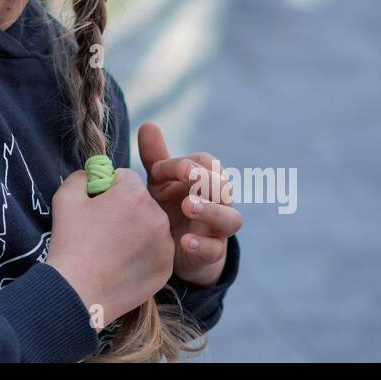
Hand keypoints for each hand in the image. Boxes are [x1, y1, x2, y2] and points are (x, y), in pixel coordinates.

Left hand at [137, 122, 241, 286]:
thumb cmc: (168, 207)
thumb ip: (155, 156)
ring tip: (188, 206)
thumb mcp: (159, 182)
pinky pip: (215, 250)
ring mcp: (217, 229)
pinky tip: (183, 241)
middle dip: (207, 180)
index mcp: (205, 180)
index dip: (185, 163)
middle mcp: (218, 202)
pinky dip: (201, 245)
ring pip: (231, 219)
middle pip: (224, 187)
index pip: (206, 164)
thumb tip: (148, 124)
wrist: (171, 249)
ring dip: (211, 210)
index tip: (157, 168)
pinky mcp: (211, 255)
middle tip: (188, 177)